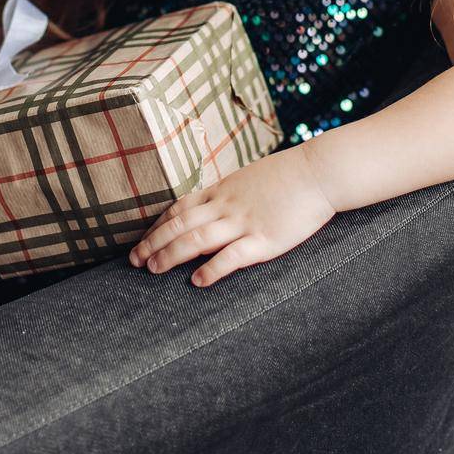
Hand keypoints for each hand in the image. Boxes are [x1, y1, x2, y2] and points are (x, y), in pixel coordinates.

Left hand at [128, 145, 336, 288]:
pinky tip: (197, 282)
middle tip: (133, 260)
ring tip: (152, 270)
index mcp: (222, 190)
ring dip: (170, 255)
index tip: (142, 240)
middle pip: (179, 224)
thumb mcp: (249, 178)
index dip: (157, 226)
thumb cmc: (288, 175)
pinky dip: (212, 269)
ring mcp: (244, 222)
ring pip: (196, 239)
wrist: (319, 172)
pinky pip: (232, 256)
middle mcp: (226, 205)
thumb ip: (228, 193)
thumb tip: (209, 208)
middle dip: (153, 242)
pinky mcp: (265, 239)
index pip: (179, 207)